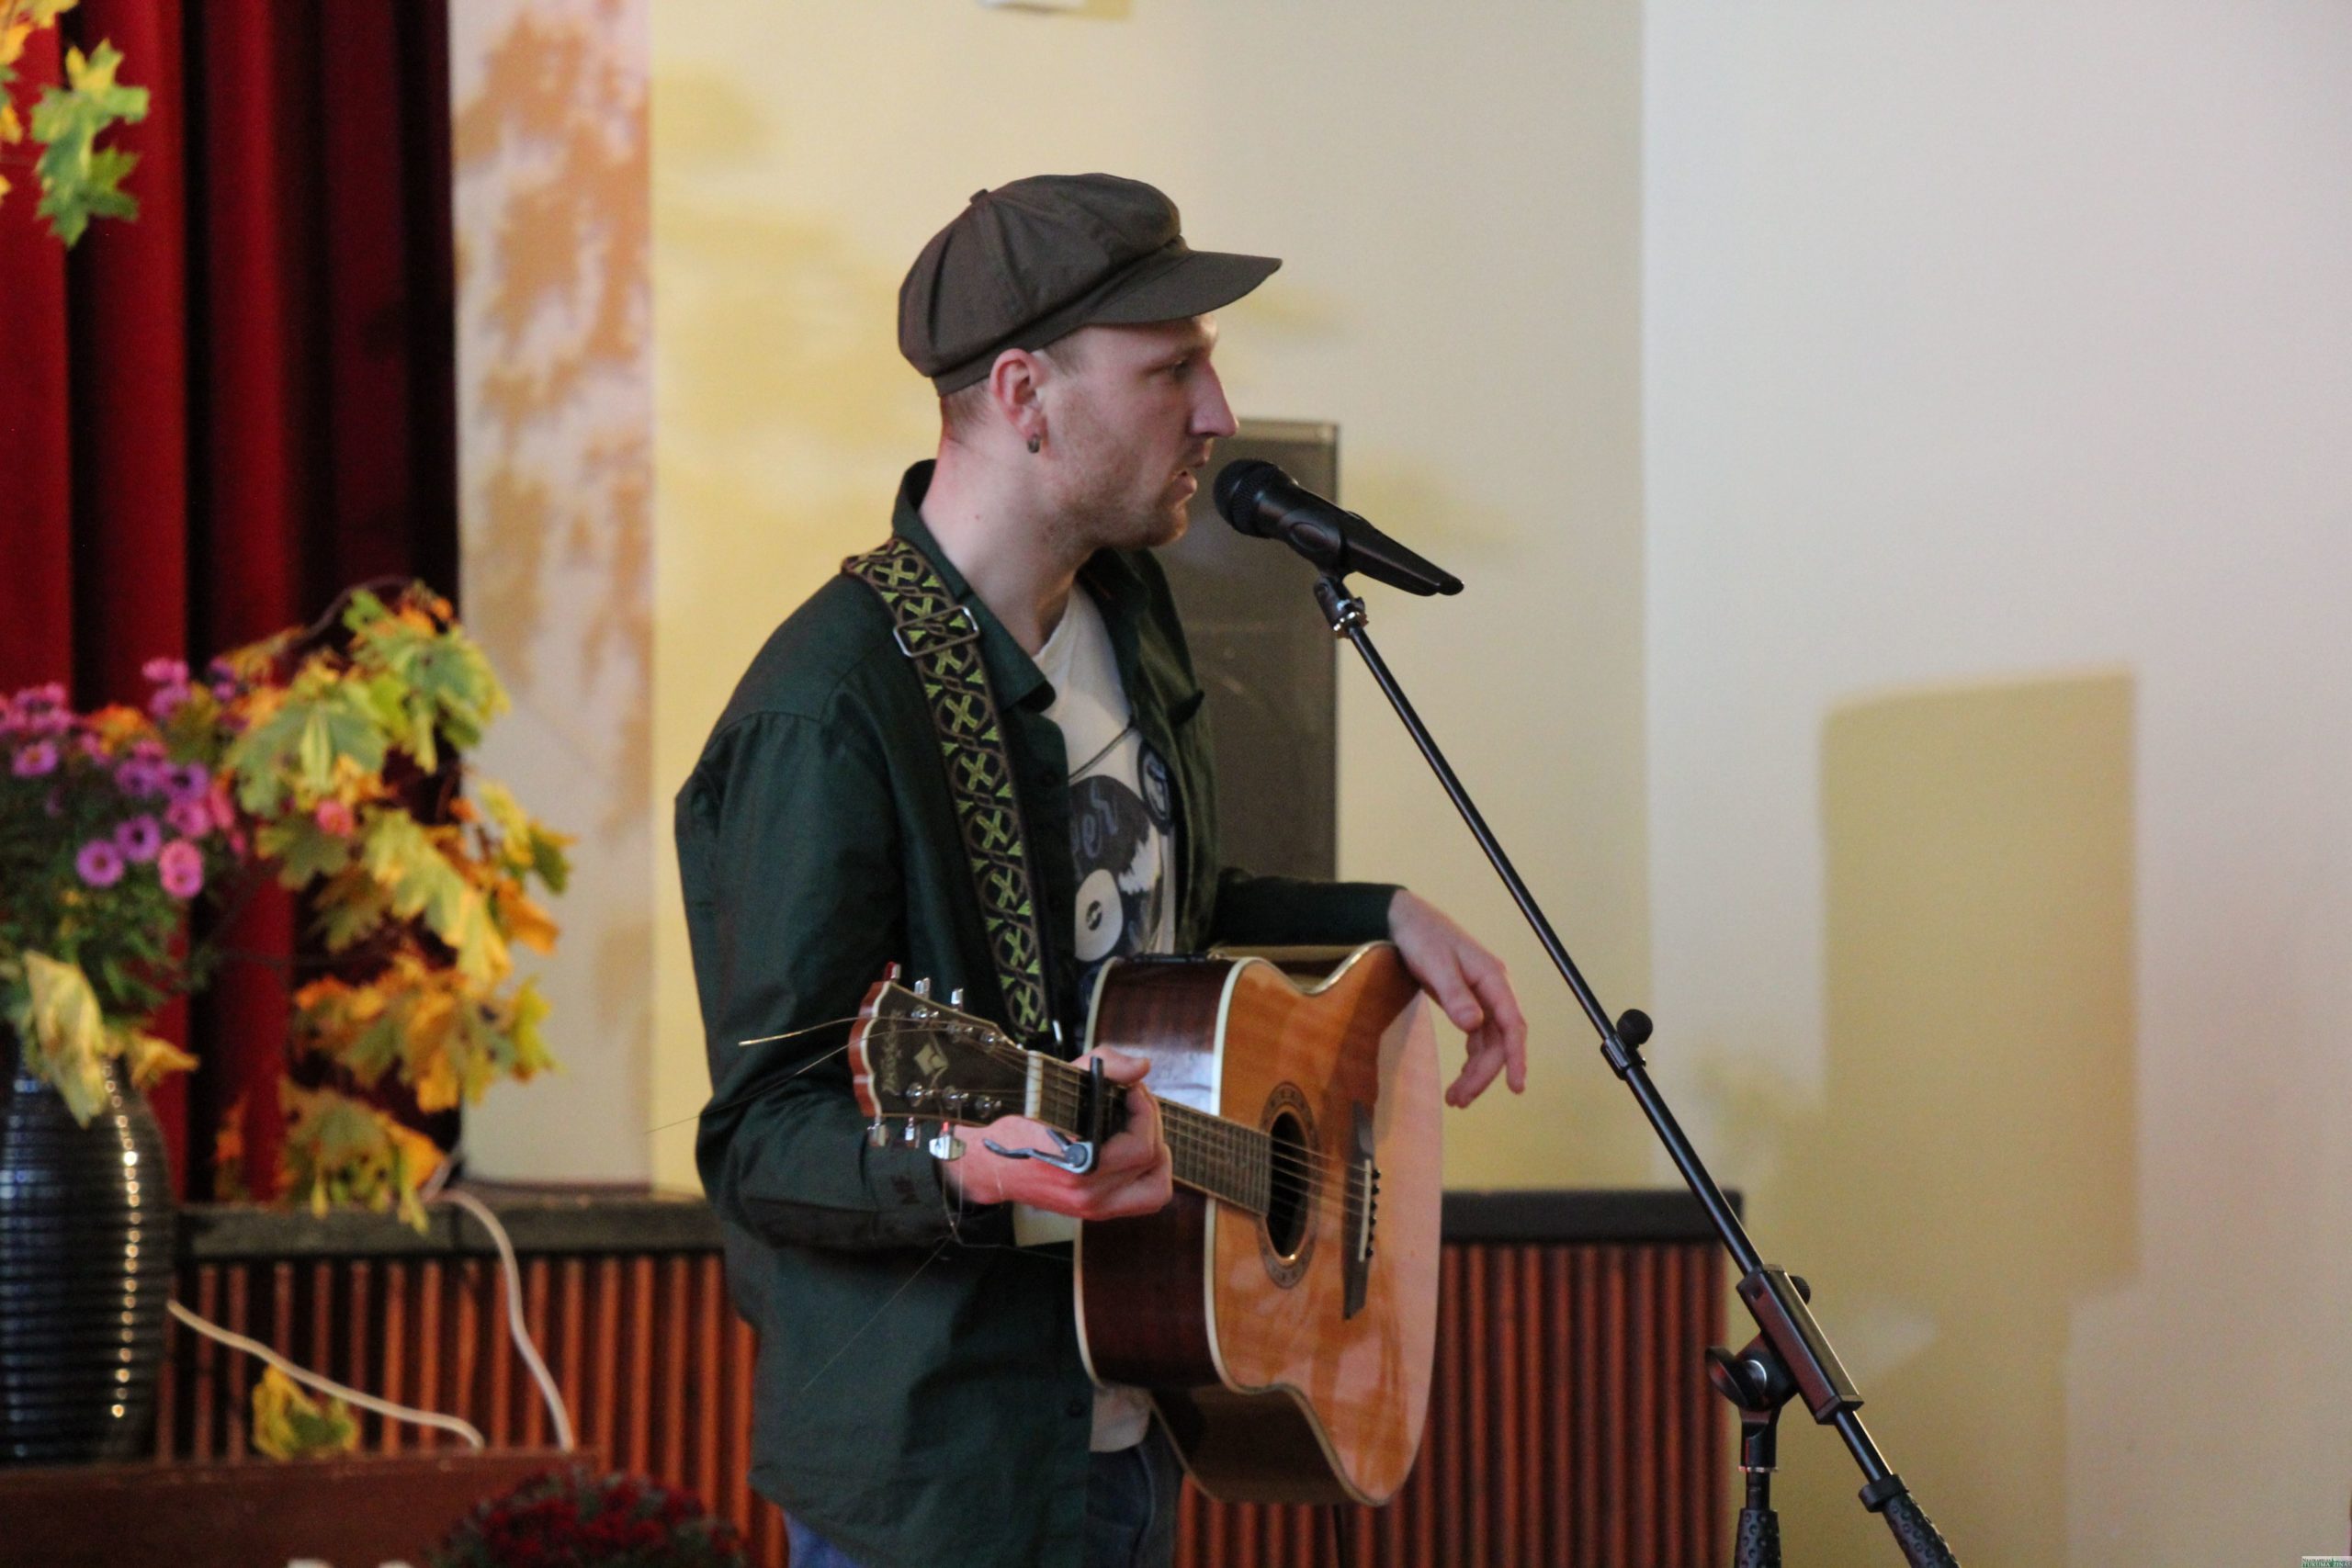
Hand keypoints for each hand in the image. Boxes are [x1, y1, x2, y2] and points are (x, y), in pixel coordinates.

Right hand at [937, 1048, 1173, 1218]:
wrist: (989, 1162)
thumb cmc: (1021, 1119)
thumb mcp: (1058, 1079)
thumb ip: (1104, 1065)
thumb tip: (1142, 1067)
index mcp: (1079, 1163)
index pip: (1140, 1143)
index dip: (1144, 1107)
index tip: (1132, 1089)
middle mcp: (1088, 1193)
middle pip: (1150, 1159)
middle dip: (1150, 1121)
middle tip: (1134, 1101)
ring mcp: (1093, 1207)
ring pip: (1157, 1187)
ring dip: (1157, 1153)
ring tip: (1140, 1130)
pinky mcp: (1096, 1212)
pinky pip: (1145, 1200)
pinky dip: (1151, 1175)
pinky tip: (1137, 1153)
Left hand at [1388, 889, 1528, 1106]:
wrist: (1404, 919)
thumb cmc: (1422, 936)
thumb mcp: (1434, 964)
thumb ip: (1454, 994)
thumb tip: (1473, 1024)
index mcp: (1493, 978)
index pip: (1513, 1024)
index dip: (1516, 1057)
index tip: (1516, 1086)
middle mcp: (1493, 989)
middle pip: (1500, 1040)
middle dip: (1484, 1074)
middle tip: (1460, 1100)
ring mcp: (1482, 996)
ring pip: (1489, 1043)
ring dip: (1476, 1072)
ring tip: (1456, 1099)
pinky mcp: (1468, 1001)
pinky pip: (1477, 1038)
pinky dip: (1470, 1060)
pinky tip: (1460, 1078)